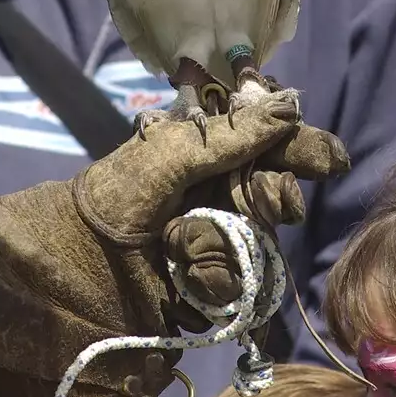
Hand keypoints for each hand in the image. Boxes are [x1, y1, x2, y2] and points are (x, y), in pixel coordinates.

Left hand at [0, 96, 348, 396]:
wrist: (66, 273)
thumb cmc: (109, 203)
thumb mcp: (168, 159)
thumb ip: (230, 137)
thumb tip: (292, 106)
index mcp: (208, 155)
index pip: (274, 145)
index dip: (303, 149)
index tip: (328, 159)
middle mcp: (220, 196)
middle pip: (281, 195)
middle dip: (268, 200)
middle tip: (254, 205)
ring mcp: (218, 245)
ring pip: (265, 245)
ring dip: (227, 247)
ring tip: (179, 248)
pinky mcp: (211, 291)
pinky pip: (242, 287)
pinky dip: (213, 281)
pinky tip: (179, 277)